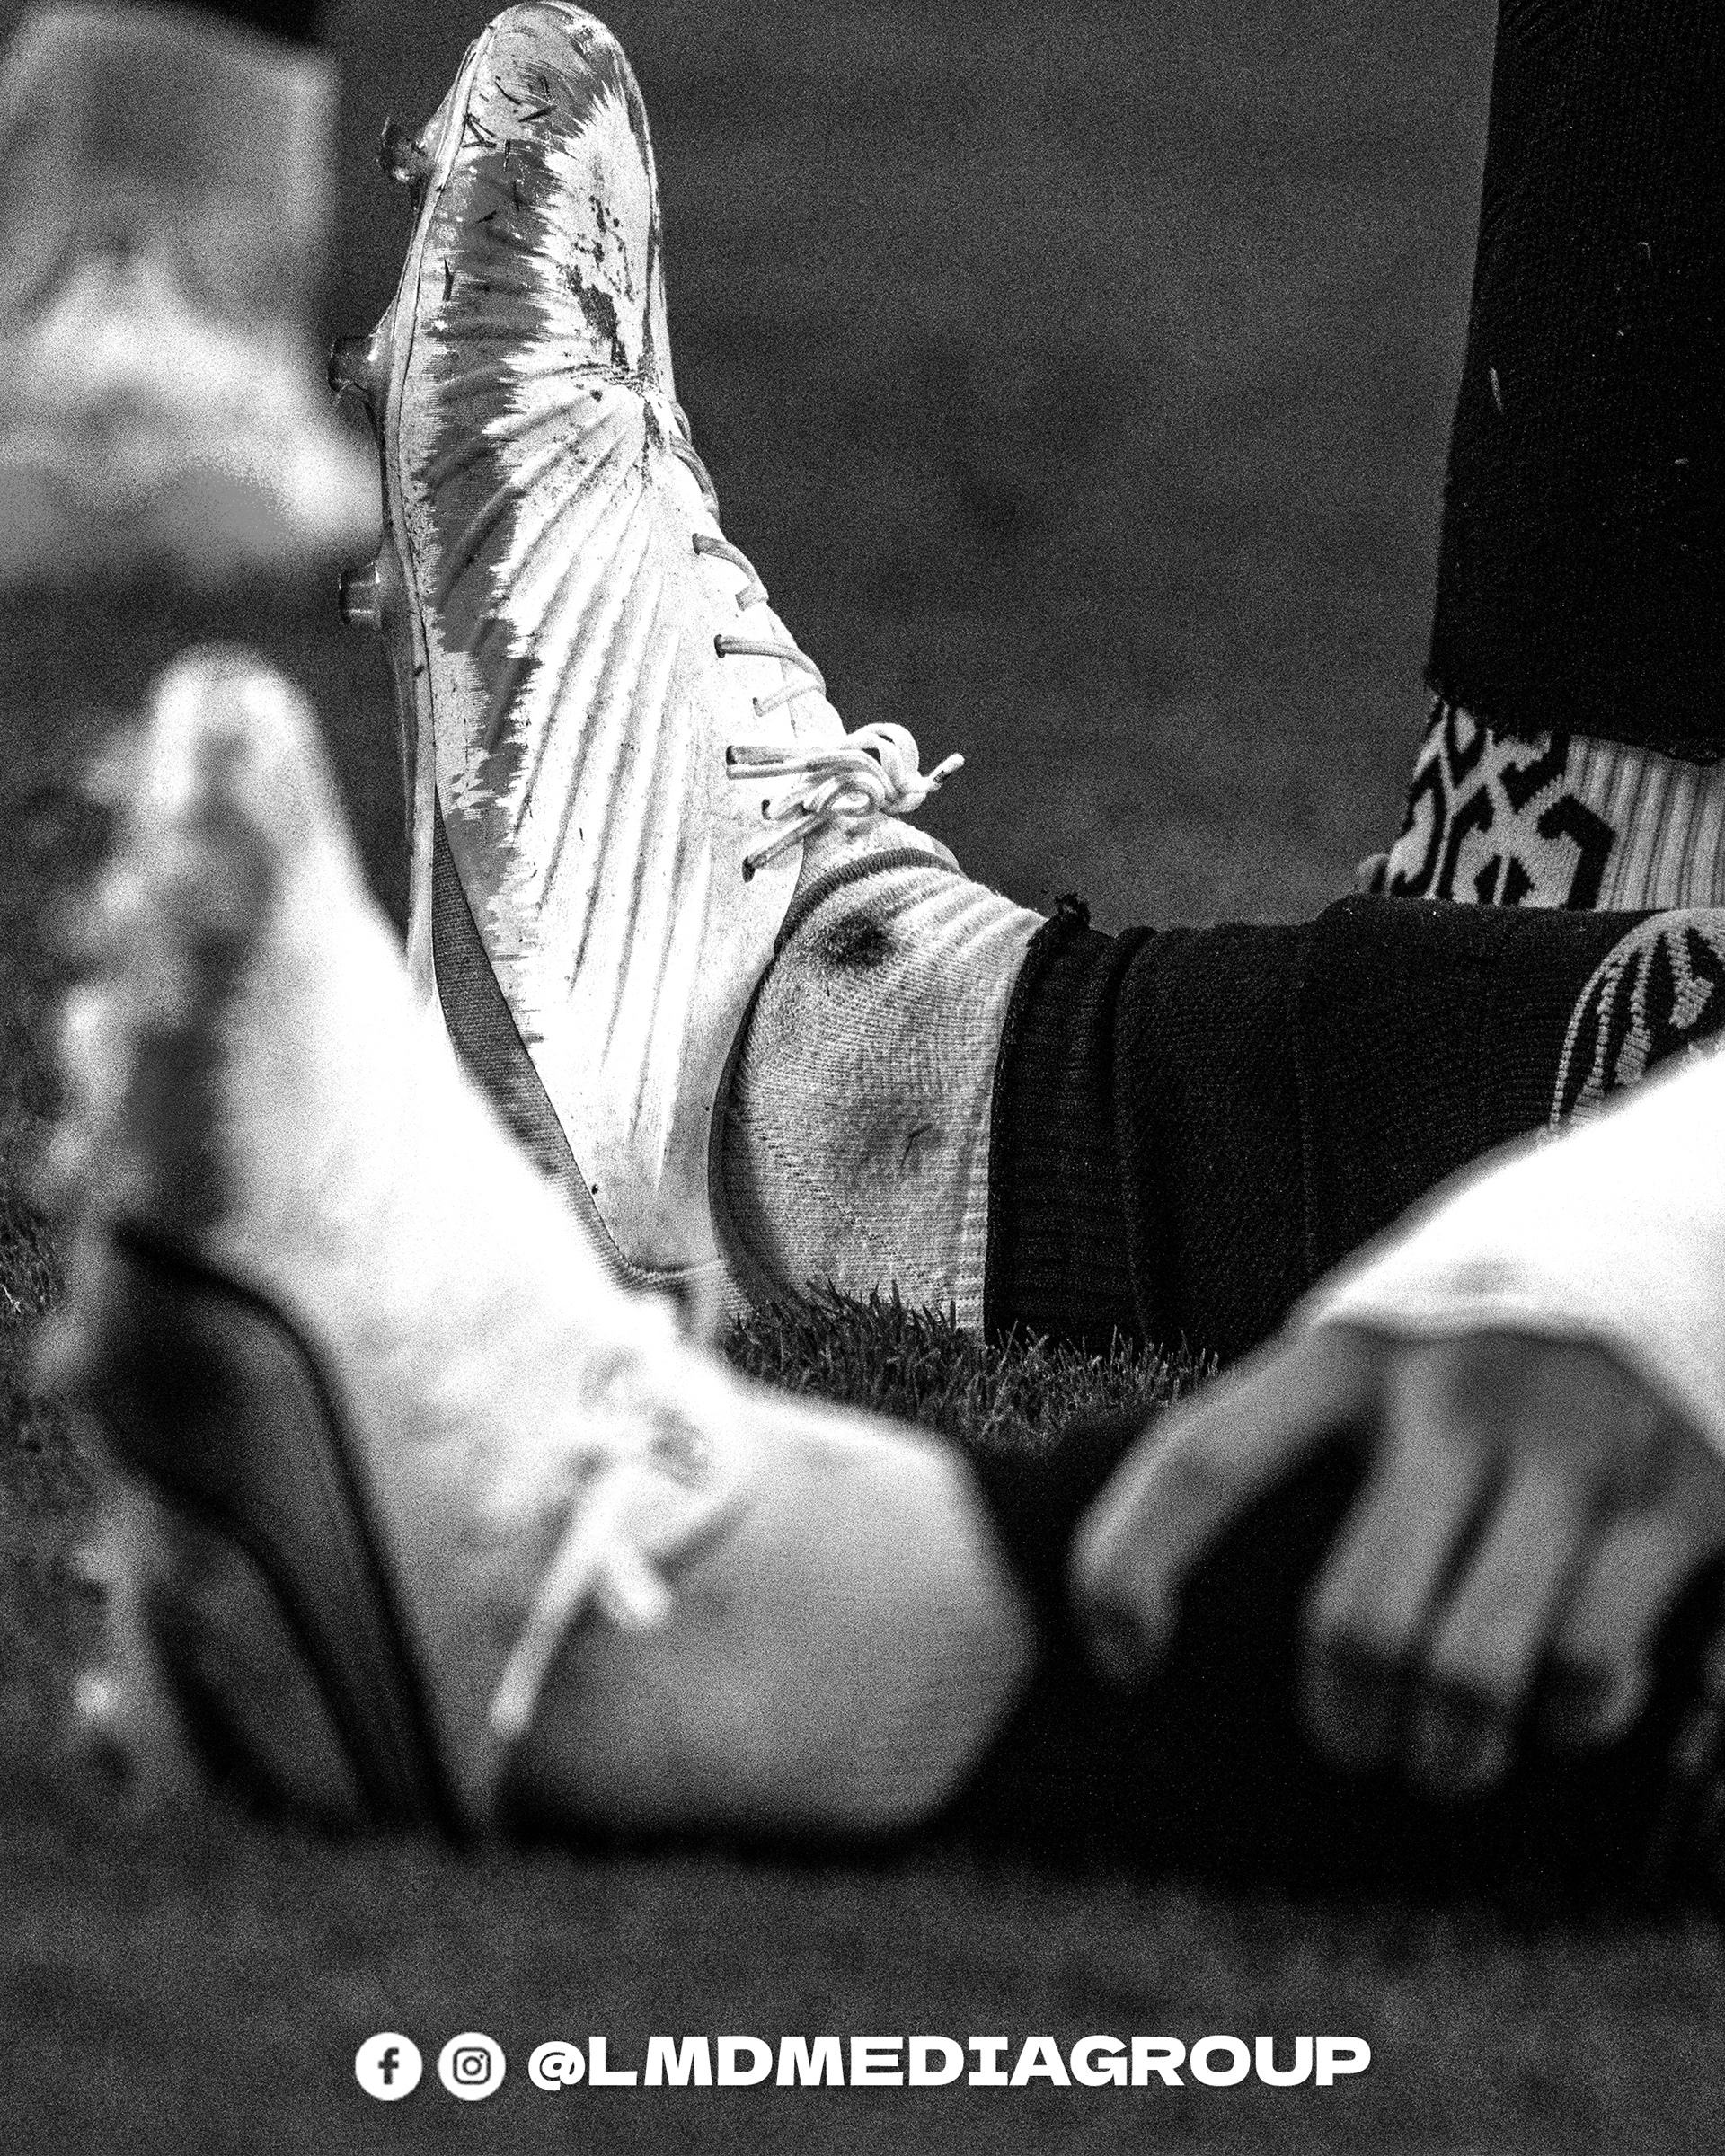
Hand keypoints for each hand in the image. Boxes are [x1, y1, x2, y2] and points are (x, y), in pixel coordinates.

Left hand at [1071, 1324, 1724, 1798]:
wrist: (1688, 1225)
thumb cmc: (1498, 1315)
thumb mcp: (1388, 1327)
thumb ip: (1307, 1419)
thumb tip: (1182, 1567)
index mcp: (1354, 1348)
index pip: (1202, 1460)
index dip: (1129, 1571)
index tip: (1120, 1658)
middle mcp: (1457, 1393)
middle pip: (1359, 1622)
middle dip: (1346, 1721)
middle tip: (1355, 1742)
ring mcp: (1575, 1448)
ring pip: (1474, 1673)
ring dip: (1452, 1750)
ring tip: (1448, 1753)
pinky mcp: (1683, 1501)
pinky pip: (1594, 1668)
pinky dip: (1571, 1716)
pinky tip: (1564, 1698)